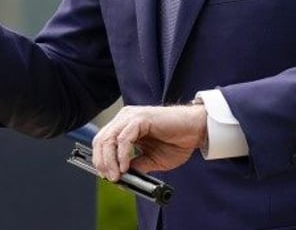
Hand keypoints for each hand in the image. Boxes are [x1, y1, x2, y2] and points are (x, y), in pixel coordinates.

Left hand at [91, 104, 206, 181]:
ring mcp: (131, 117)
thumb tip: (122, 178)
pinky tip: (126, 167)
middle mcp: (125, 118)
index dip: (100, 159)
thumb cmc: (177, 142)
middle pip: (101, 140)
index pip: (102, 141)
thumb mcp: (152, 160)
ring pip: (109, 138)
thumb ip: (137, 166)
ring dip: (110, 161)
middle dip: (102, 162)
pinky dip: (122, 155)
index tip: (106, 176)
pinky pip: (124, 138)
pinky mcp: (141, 118)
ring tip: (117, 176)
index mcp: (124, 126)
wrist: (196, 131)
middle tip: (110, 178)